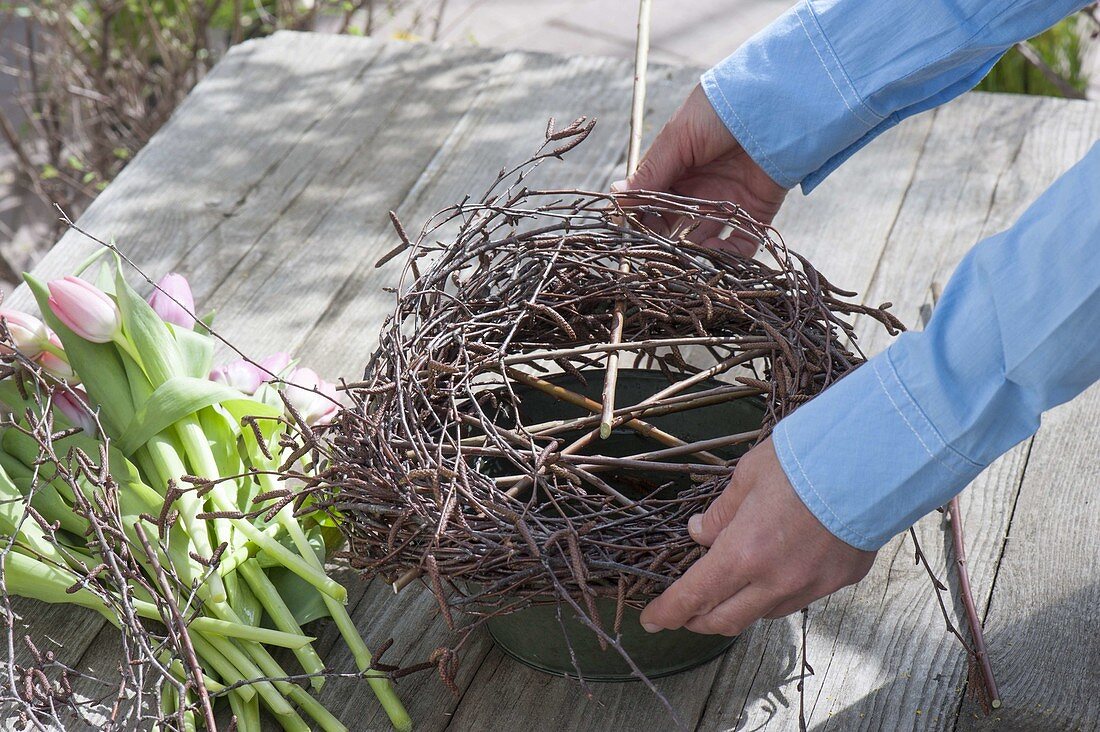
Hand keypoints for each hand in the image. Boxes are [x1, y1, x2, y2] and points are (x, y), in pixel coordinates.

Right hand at [612, 84, 788, 255]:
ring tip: (684, 257)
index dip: (640, 218)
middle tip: (656, 250)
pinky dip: (728, 256)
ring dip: (693, 252)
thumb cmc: (719, 112)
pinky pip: (739, 245)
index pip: (650, 204)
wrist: (773, 103)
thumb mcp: (677, 139)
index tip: (630, 232)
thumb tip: (614, 197)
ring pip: (703, 240)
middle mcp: (699, 190)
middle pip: (674, 226)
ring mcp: (727, 204)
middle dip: (663, 240)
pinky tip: (715, 255)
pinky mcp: (755, 214)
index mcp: (676, 170)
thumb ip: (649, 173)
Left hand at [639, 438, 875, 634]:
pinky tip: (775, 572)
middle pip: (724, 620)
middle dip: (696, 620)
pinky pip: (798, 599)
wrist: (874, 463)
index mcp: (743, 553)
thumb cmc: (804, 461)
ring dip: (738, 607)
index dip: (667, 613)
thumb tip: (699, 533)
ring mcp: (810, 587)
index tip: (651, 620)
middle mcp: (774, 581)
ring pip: (761, 614)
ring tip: (729, 588)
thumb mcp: (748, 477)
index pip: (693, 597)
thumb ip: (721, 512)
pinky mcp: (839, 582)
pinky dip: (775, 594)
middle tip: (683, 611)